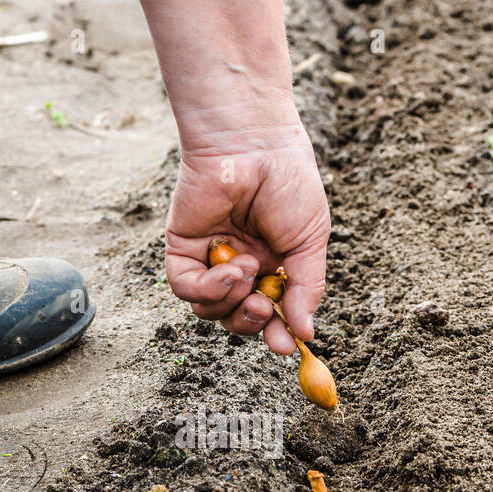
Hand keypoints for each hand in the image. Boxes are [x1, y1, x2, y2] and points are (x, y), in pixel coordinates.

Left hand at [163, 138, 329, 354]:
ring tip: (247, 270)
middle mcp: (240, 264)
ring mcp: (210, 257)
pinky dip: (207, 289)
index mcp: (272, 264)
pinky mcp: (182, 247)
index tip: (285, 347)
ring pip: (209, 309)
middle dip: (251, 322)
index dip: (275, 333)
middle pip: (236, 318)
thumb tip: (305, 333)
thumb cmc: (288, 183)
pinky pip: (186, 288)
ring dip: (230, 300)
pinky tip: (228, 270)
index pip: (269, 313)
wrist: (255, 143)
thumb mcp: (310, 241)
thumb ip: (306, 289)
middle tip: (263, 308)